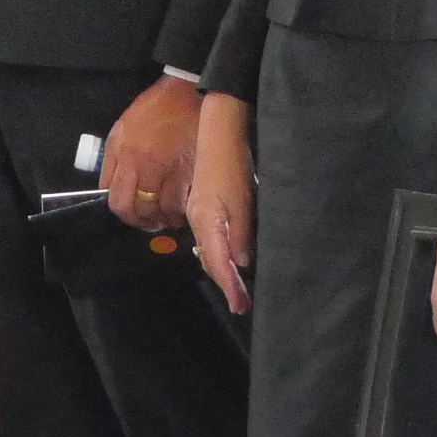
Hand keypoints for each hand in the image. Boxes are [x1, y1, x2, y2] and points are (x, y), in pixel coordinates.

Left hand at [101, 73, 201, 228]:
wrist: (186, 94)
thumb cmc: (153, 111)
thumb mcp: (121, 130)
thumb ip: (113, 161)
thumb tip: (109, 190)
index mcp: (123, 155)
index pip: (116, 199)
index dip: (122, 213)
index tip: (130, 214)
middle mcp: (143, 165)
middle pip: (137, 210)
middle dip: (141, 221)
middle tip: (148, 221)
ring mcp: (168, 170)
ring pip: (161, 211)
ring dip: (162, 219)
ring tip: (166, 217)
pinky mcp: (192, 172)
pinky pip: (183, 204)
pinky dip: (181, 212)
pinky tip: (181, 210)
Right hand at [188, 91, 254, 314]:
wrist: (215, 130)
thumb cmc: (232, 162)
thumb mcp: (242, 200)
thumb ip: (240, 233)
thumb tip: (241, 263)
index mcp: (207, 220)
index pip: (217, 262)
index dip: (229, 286)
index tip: (240, 306)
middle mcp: (197, 219)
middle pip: (208, 258)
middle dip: (224, 281)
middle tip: (241, 301)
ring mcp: (195, 211)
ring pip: (204, 248)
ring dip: (219, 268)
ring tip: (235, 285)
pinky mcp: (198, 204)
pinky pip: (203, 237)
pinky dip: (214, 252)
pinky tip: (224, 255)